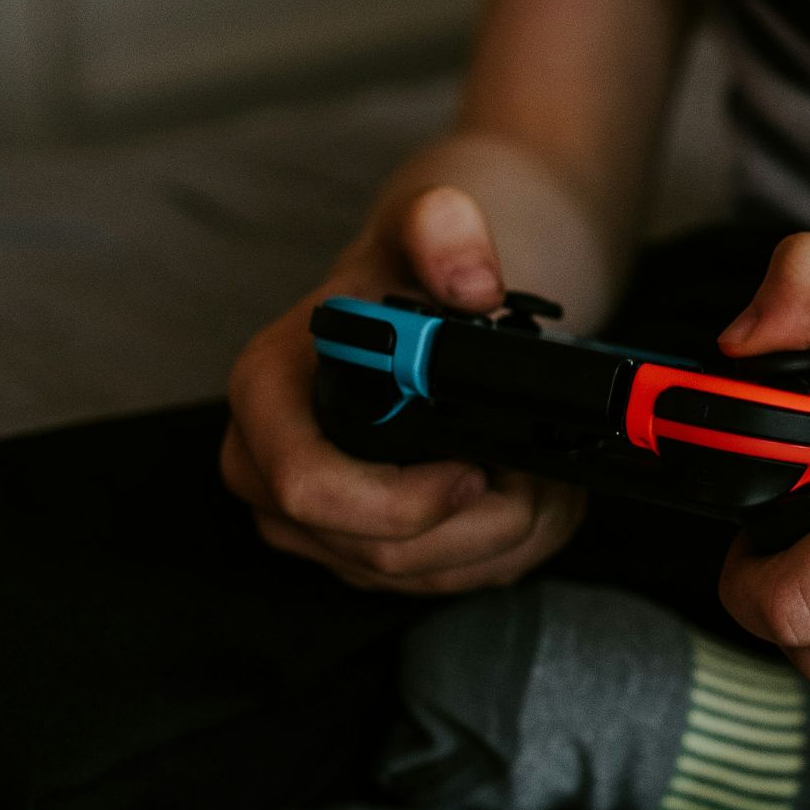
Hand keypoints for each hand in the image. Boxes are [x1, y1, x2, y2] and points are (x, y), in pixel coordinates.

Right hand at [221, 185, 584, 593]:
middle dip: (480, 521)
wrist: (418, 309)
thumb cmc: (407, 275)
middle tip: (539, 471)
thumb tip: (474, 283)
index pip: (310, 487)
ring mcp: (313, 525)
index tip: (477, 467)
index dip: (401, 499)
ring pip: (422, 575)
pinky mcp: (360, 555)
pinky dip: (504, 548)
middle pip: (379, 550)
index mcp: (266, 396)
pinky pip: (442, 581)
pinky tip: (530, 494)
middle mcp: (270, 471)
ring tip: (544, 474)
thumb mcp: (425, 228)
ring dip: (505, 534)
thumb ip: (444, 231)